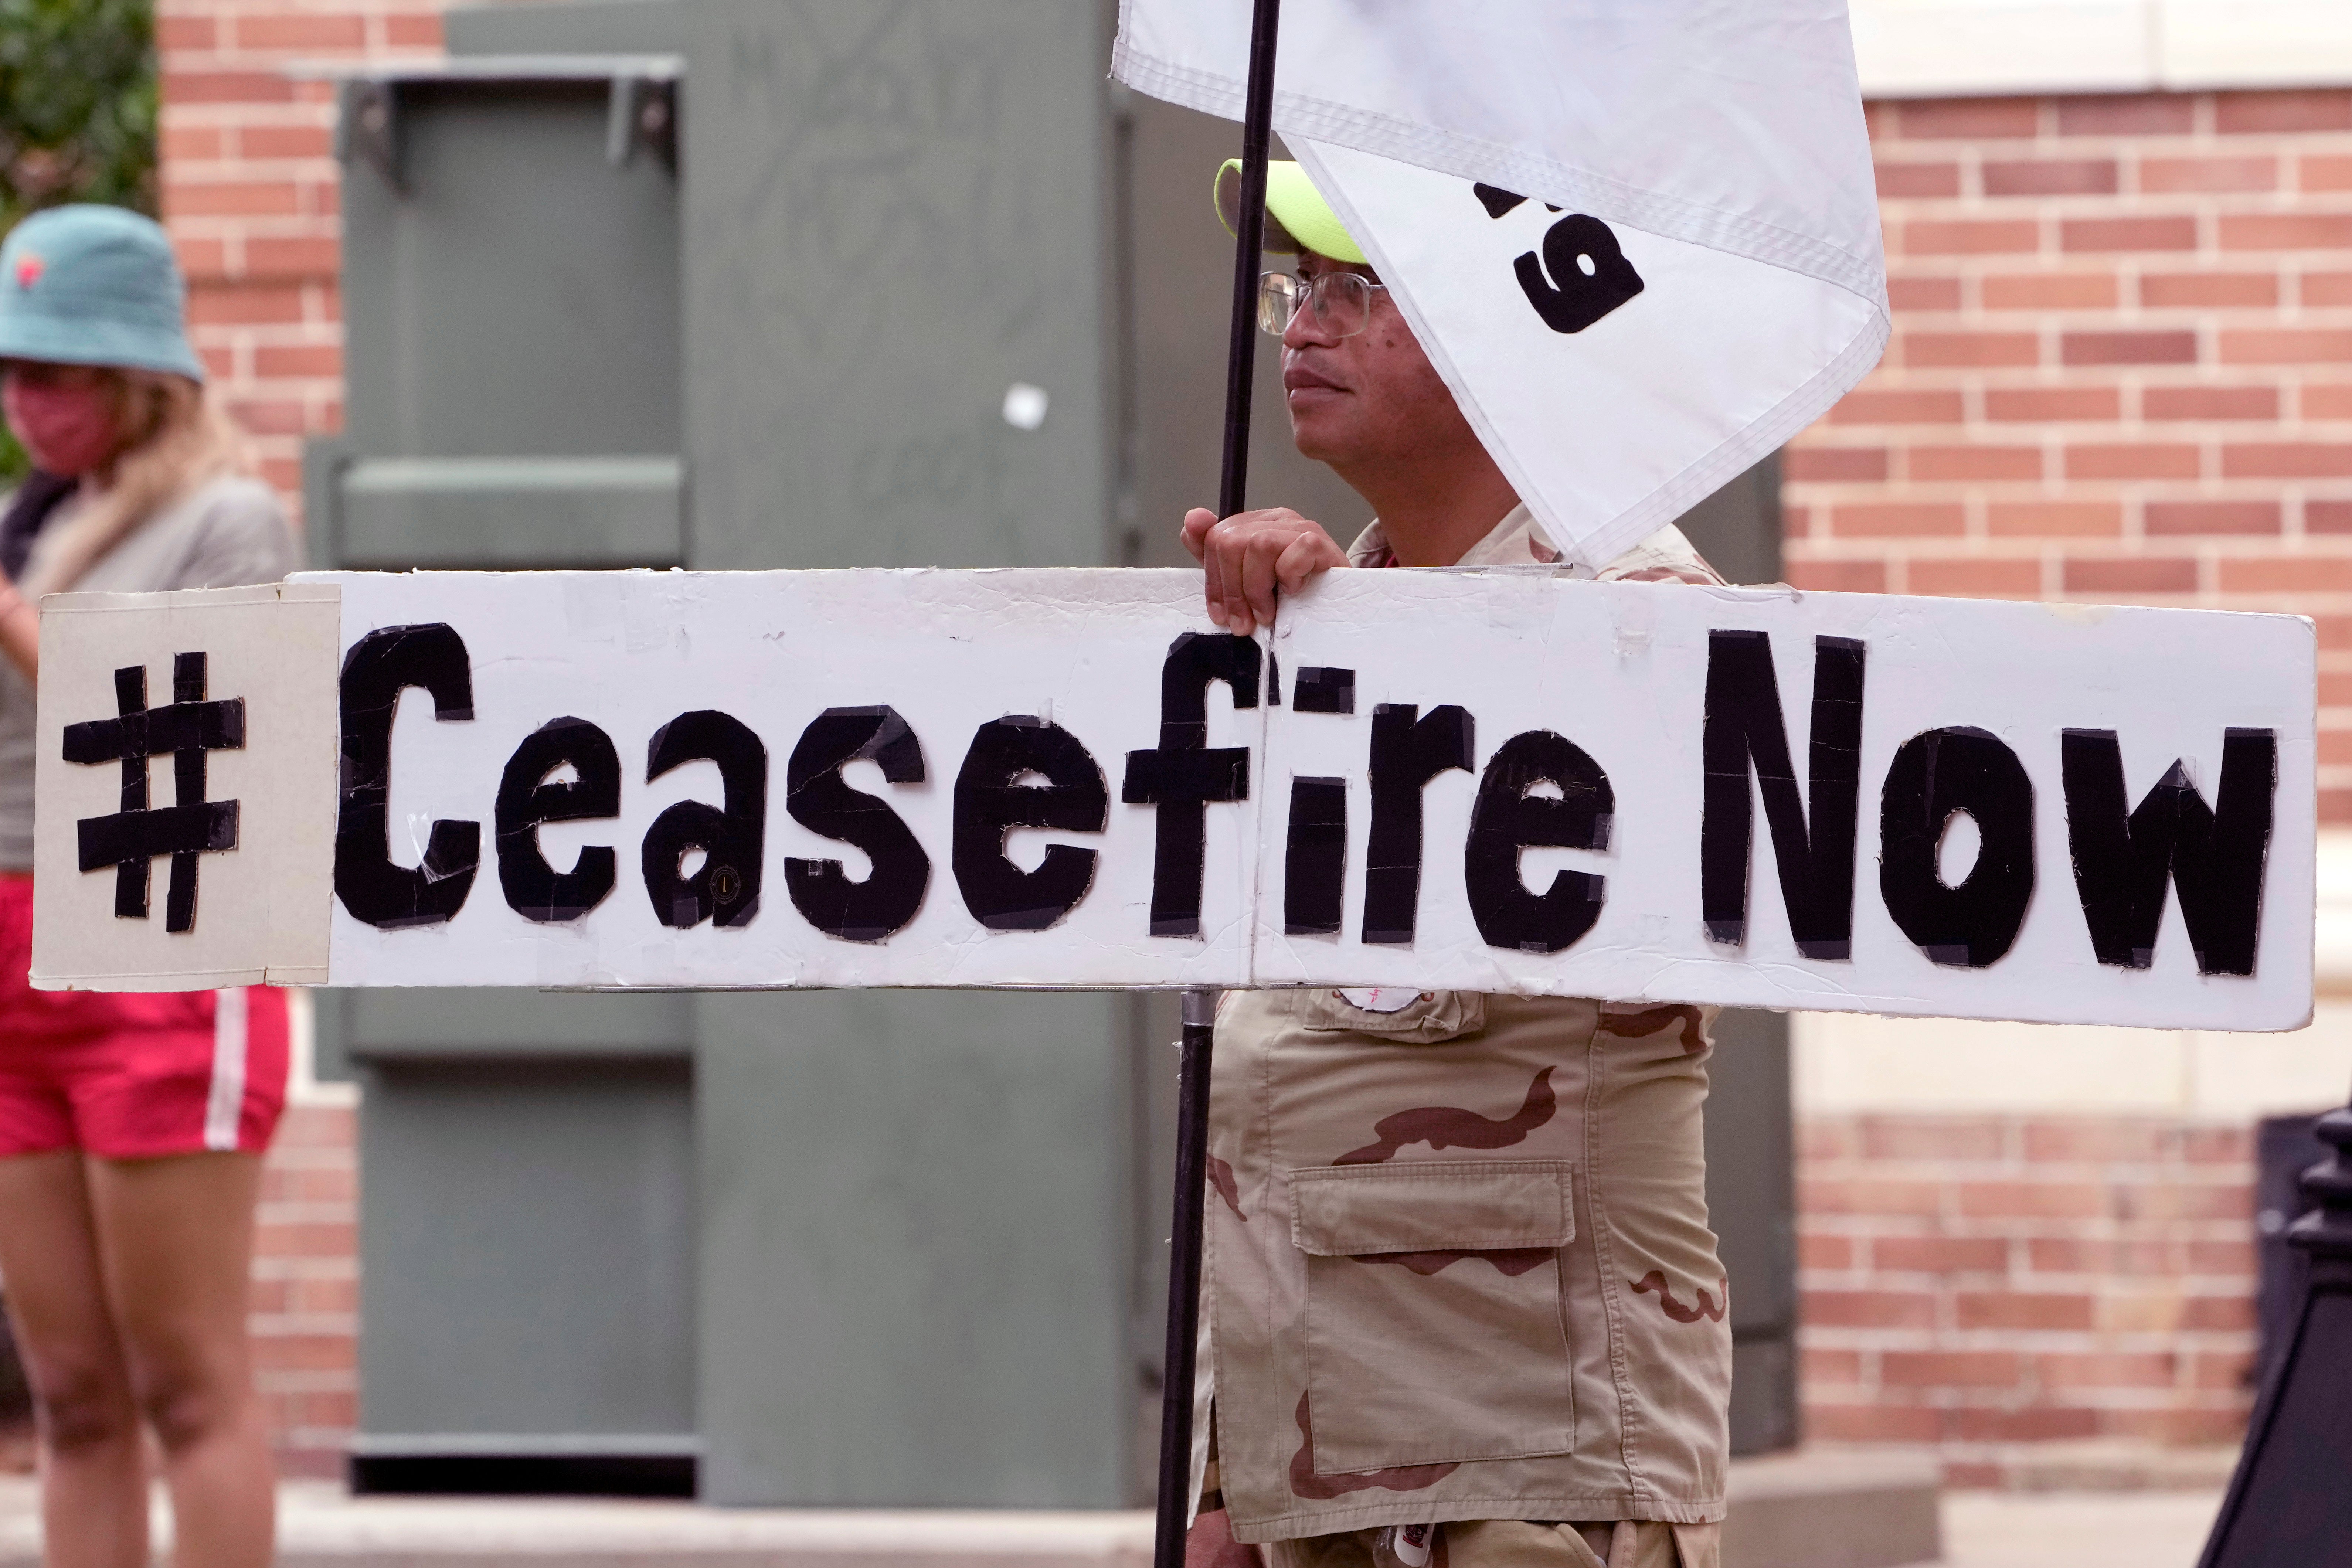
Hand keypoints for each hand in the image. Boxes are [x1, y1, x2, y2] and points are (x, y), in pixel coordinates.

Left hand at [1180, 507, 1348, 635]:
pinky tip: (1295, 594)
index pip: (1215, 538)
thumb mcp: (1246, 582)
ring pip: (1257, 545)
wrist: (1340, 611)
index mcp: (1256, 524)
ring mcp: (1301, 528)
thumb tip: (1192, 519)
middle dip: (1232, 590)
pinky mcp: (1322, 544)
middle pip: (1229, 541)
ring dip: (1257, 589)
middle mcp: (1278, 519)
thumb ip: (1215, 554)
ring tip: (1268, 614)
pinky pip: (1293, 554)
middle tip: (1244, 622)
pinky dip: (1289, 579)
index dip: (1214, 582)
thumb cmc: (1293, 600)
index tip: (1221, 615)